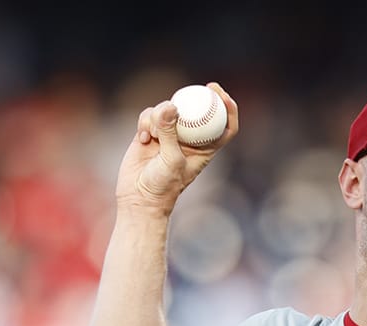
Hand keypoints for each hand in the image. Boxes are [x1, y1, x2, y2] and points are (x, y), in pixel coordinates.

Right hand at [116, 82, 240, 213]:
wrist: (139, 197)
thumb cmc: (162, 186)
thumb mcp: (170, 160)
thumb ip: (169, 133)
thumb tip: (170, 106)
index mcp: (205, 149)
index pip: (224, 127)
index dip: (228, 108)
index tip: (222, 95)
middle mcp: (189, 139)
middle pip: (199, 111)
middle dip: (202, 96)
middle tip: (205, 87)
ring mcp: (169, 134)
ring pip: (170, 109)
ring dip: (160, 115)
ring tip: (153, 134)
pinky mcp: (151, 132)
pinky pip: (150, 116)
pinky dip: (145, 122)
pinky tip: (143, 138)